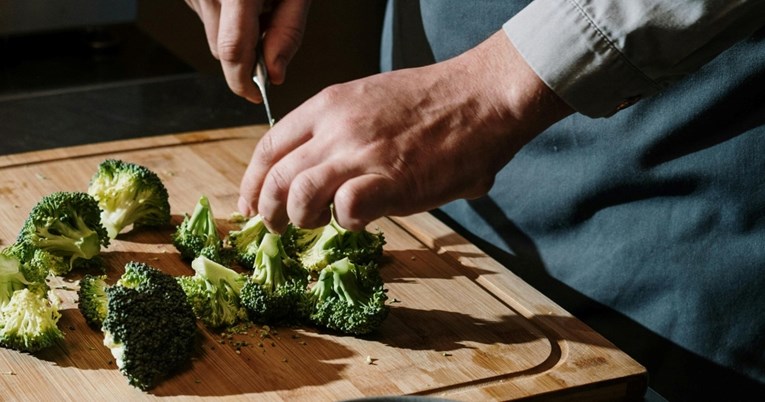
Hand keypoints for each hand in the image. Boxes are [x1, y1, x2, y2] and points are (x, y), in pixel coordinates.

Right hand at [185, 0, 310, 102]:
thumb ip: (288, 32)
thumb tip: (275, 73)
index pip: (232, 51)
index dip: (244, 82)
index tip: (256, 95)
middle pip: (220, 50)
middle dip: (246, 57)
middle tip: (271, 31)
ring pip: (213, 35)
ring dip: (237, 33)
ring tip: (259, 3)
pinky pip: (208, 16)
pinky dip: (227, 17)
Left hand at [238, 31, 573, 231]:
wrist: (481, 97)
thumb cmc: (432, 102)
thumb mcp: (370, 101)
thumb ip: (341, 132)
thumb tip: (324, 174)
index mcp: (328, 106)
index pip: (269, 148)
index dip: (253, 182)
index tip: (250, 204)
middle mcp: (336, 129)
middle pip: (276, 179)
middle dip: (268, 212)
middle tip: (276, 227)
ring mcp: (362, 155)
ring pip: (299, 198)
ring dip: (302, 221)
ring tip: (318, 224)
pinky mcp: (392, 182)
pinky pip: (347, 211)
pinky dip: (347, 222)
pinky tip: (362, 218)